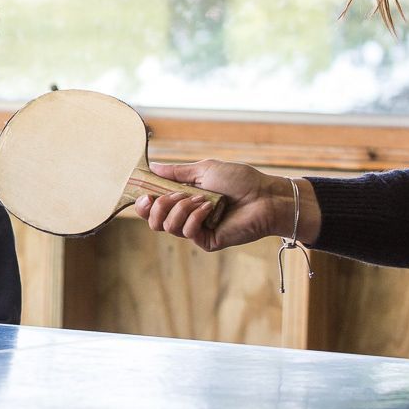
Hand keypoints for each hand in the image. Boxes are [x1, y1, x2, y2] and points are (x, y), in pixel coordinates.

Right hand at [133, 160, 302, 253]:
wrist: (265, 196)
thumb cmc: (240, 180)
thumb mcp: (205, 170)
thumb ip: (177, 172)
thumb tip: (153, 167)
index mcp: (184, 199)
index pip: (153, 207)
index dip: (143, 203)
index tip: (145, 193)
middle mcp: (187, 216)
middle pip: (154, 222)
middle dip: (158, 206)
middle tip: (171, 196)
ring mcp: (197, 230)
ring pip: (168, 227)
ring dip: (180, 208)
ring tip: (201, 198)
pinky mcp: (207, 241)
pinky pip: (187, 232)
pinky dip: (195, 216)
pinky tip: (210, 207)